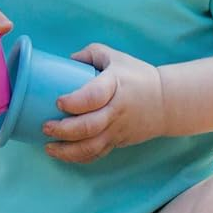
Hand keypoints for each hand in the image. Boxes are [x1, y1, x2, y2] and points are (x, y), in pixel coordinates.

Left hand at [41, 44, 166, 162]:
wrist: (166, 101)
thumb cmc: (136, 76)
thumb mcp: (115, 57)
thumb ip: (89, 54)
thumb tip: (64, 61)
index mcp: (115, 85)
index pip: (95, 95)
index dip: (75, 101)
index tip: (59, 102)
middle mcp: (116, 109)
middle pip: (89, 126)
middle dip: (64, 130)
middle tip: (46, 126)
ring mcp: (117, 128)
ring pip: (91, 146)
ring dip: (67, 150)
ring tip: (49, 146)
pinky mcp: (118, 141)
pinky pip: (96, 154)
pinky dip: (77, 158)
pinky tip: (61, 154)